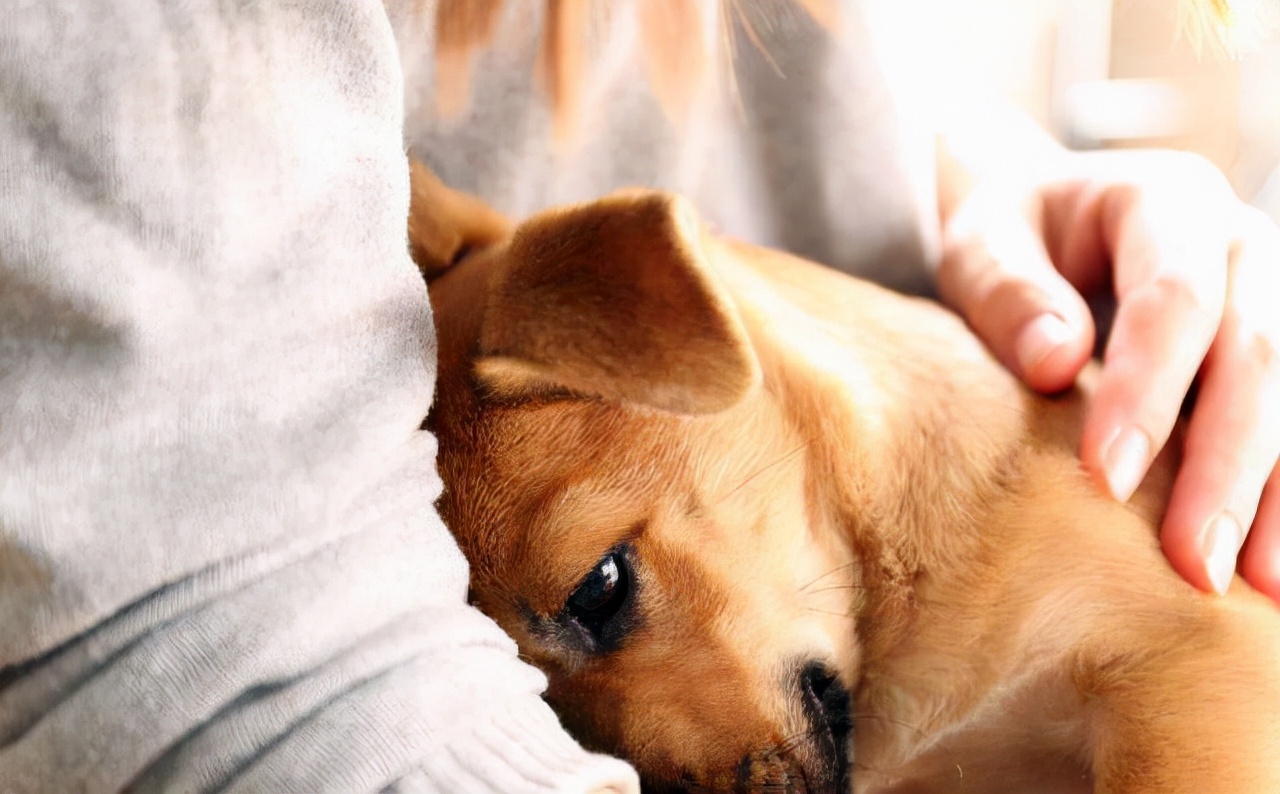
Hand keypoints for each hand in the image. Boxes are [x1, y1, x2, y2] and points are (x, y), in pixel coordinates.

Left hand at [937, 148, 1279, 601]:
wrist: (1049, 217)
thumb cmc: (1009, 235)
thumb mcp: (982, 243)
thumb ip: (1008, 293)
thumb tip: (1056, 364)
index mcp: (1167, 201)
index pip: (1175, 299)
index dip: (1147, 390)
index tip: (1106, 478)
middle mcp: (1242, 245)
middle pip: (1260, 354)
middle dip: (1229, 467)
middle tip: (1192, 564)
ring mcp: (1271, 297)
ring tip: (1256, 588)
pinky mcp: (1271, 353)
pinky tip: (1270, 568)